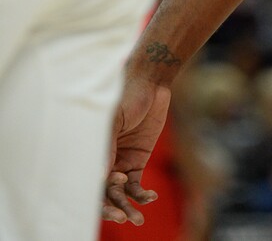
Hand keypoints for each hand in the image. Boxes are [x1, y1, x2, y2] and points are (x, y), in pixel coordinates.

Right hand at [102, 76, 171, 224]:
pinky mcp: (137, 161)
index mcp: (92, 150)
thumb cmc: (128, 96)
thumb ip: (107, 144)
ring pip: (120, 193)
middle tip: (124, 218)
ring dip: (128, 207)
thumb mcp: (115, 117)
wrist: (151, 83)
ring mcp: (119, 162)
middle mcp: (103, 160)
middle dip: (112, 208)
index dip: (97, 197)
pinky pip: (136, 185)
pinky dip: (142, 195)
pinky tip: (150, 198)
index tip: (109, 207)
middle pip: (103, 193)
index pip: (90, 180)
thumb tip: (100, 177)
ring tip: (138, 219)